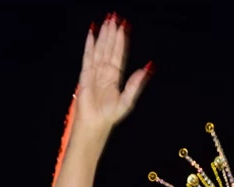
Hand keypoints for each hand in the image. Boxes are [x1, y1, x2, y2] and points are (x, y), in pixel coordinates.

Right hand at [74, 13, 150, 132]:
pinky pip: (87, 57)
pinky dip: (89, 45)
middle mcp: (105, 71)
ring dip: (102, 35)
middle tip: (113, 17)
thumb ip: (136, 84)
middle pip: (109, 48)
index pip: (119, 54)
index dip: (121, 41)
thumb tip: (147, 68)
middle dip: (111, 33)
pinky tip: (91, 34)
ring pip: (99, 49)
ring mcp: (95, 72)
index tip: (123, 27)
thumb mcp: (127, 99)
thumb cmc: (110, 115)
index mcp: (115, 76)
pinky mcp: (85, 75)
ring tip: (105, 21)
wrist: (96, 123)